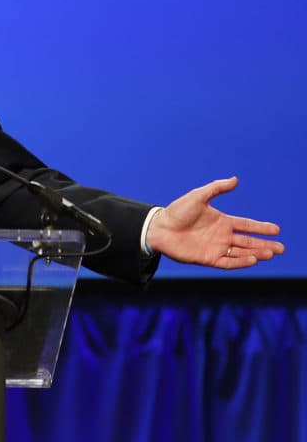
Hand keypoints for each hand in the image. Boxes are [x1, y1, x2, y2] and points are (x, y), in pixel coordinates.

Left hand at [146, 177, 283, 268]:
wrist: (159, 227)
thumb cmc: (177, 211)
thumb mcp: (198, 197)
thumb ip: (216, 189)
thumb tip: (235, 179)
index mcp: (221, 221)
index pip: (246, 225)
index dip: (261, 227)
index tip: (276, 229)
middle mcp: (221, 235)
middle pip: (248, 241)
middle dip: (265, 244)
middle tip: (281, 248)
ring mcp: (215, 247)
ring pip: (241, 252)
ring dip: (256, 253)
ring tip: (271, 253)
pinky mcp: (207, 258)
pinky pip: (228, 262)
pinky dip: (240, 262)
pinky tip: (253, 259)